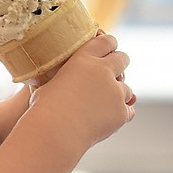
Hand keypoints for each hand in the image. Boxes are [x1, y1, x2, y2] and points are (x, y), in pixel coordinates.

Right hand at [29, 33, 133, 150]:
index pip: (106, 41)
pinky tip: (107, 118)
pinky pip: (128, 110)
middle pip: (122, 59)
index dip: (110, 45)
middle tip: (114, 72)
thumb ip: (67, 77)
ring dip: (118, 94)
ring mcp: (115, 91)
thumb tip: (70, 82)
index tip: (110, 49)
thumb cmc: (45, 108)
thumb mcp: (51, 82)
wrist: (55, 131)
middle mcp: (103, 70)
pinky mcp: (121, 111)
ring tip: (102, 105)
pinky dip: (120, 113)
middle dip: (120, 64)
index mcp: (84, 58)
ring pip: (127, 89)